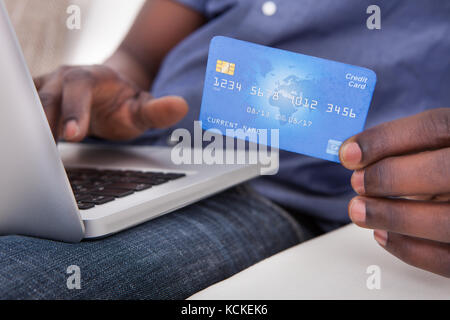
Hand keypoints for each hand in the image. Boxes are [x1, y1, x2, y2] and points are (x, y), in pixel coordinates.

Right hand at [34, 65, 187, 141]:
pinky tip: (32, 150)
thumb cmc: (124, 104)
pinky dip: (27, 128)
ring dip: (31, 127)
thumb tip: (181, 106)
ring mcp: (48, 86)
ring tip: (35, 154)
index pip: (78, 88)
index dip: (74, 110)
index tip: (72, 135)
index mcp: (92, 77)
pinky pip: (25, 110)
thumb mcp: (142, 108)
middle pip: (47, 96)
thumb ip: (158, 111)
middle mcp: (65, 77)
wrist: (106, 93)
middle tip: (47, 149)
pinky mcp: (37, 97)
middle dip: (46, 121)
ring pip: (31, 103)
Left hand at [339, 108, 449, 277]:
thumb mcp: (430, 148)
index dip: (385, 139)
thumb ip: (400, 147)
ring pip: (447, 220)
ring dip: (393, 216)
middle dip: (391, 177)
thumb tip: (352, 156)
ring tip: (359, 210)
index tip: (348, 153)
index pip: (434, 127)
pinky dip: (409, 249)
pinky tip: (382, 233)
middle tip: (357, 182)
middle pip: (445, 171)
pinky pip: (447, 259)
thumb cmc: (441, 167)